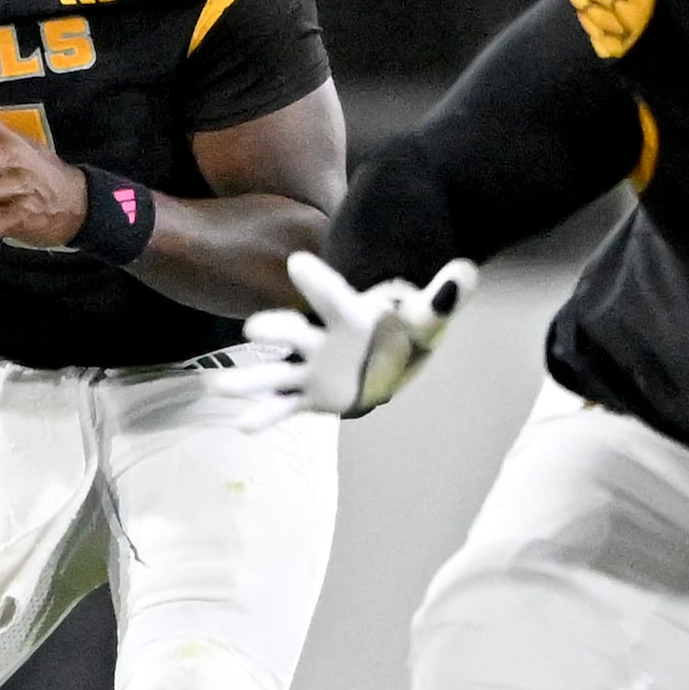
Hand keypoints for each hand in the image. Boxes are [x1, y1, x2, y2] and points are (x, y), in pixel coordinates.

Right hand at [216, 253, 477, 427]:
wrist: (386, 355)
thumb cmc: (403, 333)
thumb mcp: (426, 320)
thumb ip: (442, 298)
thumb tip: (466, 271)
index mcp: (350, 319)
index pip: (333, 298)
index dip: (318, 283)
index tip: (298, 264)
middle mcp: (323, 342)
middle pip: (297, 334)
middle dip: (277, 331)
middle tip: (253, 328)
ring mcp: (313, 370)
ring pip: (279, 373)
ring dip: (252, 379)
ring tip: (222, 385)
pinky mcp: (311, 395)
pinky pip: (285, 406)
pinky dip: (266, 416)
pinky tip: (244, 425)